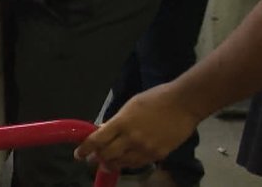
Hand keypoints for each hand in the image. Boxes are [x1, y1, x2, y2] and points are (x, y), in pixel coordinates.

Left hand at [74, 83, 203, 171]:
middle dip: (96, 158)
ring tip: (106, 163)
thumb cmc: (155, 98)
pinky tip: (124, 161)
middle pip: (107, 155)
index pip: (97, 140)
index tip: (78, 154)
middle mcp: (131, 139)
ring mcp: (145, 149)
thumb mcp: (131, 106)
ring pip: (122, 163)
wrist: (183, 104)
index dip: (85, 149)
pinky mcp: (157, 155)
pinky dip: (128, 164)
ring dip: (111, 164)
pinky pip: (137, 164)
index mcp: (122, 122)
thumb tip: (103, 131)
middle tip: (92, 159)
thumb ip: (116, 121)